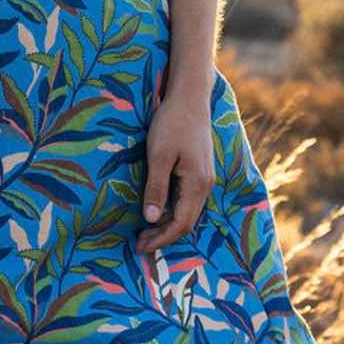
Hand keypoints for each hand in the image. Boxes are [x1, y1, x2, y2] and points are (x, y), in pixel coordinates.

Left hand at [135, 86, 214, 255]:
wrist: (190, 97)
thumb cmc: (172, 123)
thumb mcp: (159, 155)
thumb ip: (156, 187)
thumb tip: (150, 219)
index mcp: (197, 184)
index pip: (180, 224)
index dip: (160, 238)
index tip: (139, 246)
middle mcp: (205, 185)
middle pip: (186, 222)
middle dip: (163, 235)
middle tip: (138, 242)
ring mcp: (204, 177)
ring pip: (188, 212)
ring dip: (167, 224)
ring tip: (145, 230)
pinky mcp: (200, 170)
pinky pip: (187, 200)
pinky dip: (172, 210)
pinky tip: (158, 208)